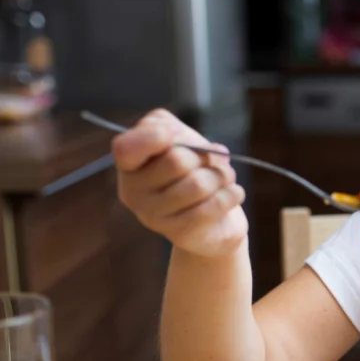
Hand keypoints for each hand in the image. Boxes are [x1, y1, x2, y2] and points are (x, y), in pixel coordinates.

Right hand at [113, 109, 247, 257]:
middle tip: (213, 162)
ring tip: (224, 179)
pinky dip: (232, 194)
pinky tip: (233, 193)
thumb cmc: (194, 169)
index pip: (125, 148)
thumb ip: (168, 127)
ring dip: (222, 176)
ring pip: (198, 184)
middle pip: (176, 161)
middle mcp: (133, 192)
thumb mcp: (178, 138)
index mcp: (128, 165)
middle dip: (205, 156)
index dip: (153, 137)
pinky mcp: (179, 233)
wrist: (214, 218)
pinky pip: (213, 206)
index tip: (174, 134)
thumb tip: (173, 136)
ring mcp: (153, 216)